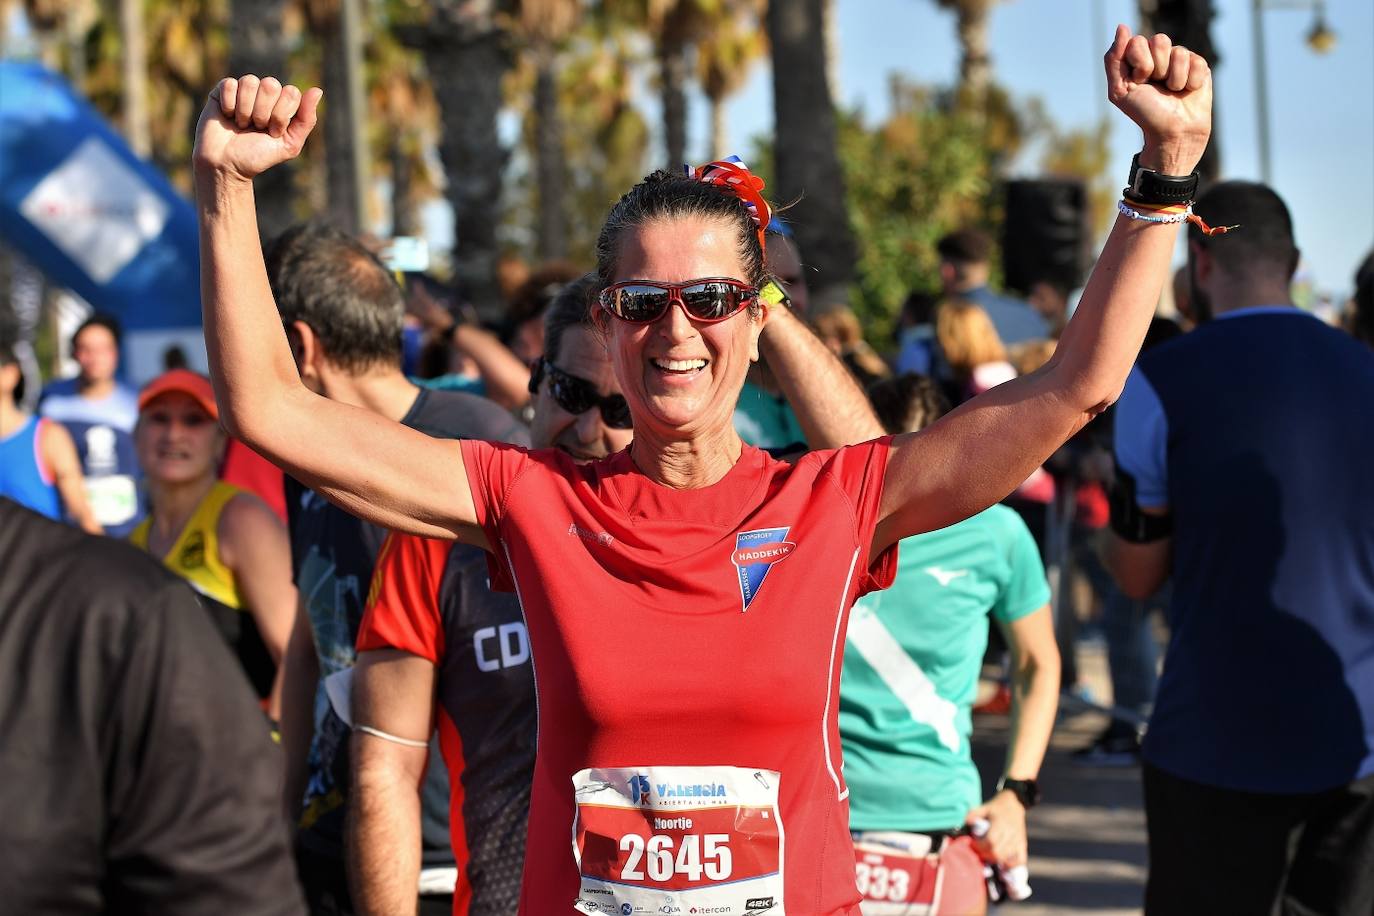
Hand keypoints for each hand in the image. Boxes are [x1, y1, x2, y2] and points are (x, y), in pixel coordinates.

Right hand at [193, 76, 322, 183]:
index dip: (281, 115)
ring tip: (241, 125)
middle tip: (257, 128)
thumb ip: (306, 119)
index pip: (291, 93)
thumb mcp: (290, 144)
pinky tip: (228, 116)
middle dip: (263, 112)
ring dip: (245, 110)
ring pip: (250, 82)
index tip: (273, 133)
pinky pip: (230, 84)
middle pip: (271, 84)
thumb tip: (317, 90)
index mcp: (284, 104)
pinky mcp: (223, 89)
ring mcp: (244, 90)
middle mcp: (266, 93)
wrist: (226, 165)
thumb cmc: (258, 156)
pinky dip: (229, 105)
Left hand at [966, 790, 1027, 866]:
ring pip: (1006, 858)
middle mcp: (1010, 834)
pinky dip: (1010, 865)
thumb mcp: (984, 807)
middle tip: (977, 852)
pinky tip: (1002, 864)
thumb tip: (966, 823)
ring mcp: (1018, 841)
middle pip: (997, 852)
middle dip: (984, 855)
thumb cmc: (996, 807)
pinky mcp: (1022, 845)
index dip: (979, 846)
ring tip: (986, 856)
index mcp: (1000, 824)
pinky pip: (1020, 860)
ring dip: (994, 860)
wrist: (1015, 803)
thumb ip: (974, 814)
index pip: (991, 842)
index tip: (972, 844)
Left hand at [1104, 24, 1211, 174]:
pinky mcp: (1199, 65)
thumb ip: (1114, 59)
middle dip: (1157, 68)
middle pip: (1160, 40)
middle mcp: (1159, 55)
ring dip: (1174, 78)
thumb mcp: (1120, 90)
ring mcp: (1180, 59)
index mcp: (1138, 58)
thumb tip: (1122, 27)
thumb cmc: (1145, 113)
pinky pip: (1196, 62)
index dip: (1140, 63)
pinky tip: (1187, 91)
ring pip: (1179, 52)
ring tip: (1172, 91)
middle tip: (1156, 86)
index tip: (1139, 81)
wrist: (1173, 132)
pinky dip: (1190, 82)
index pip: (1138, 41)